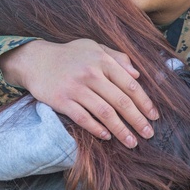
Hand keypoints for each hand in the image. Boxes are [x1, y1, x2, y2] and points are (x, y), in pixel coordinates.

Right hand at [0, 39, 156, 146]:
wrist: (36, 60)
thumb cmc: (69, 55)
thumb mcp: (94, 47)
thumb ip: (117, 58)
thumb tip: (138, 74)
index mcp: (102, 61)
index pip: (130, 85)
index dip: (144, 102)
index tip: (154, 116)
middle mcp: (90, 74)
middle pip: (120, 102)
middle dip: (137, 120)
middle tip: (148, 134)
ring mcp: (75, 88)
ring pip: (104, 113)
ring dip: (121, 130)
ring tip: (131, 142)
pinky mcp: (61, 101)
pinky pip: (83, 118)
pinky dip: (97, 129)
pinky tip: (107, 136)